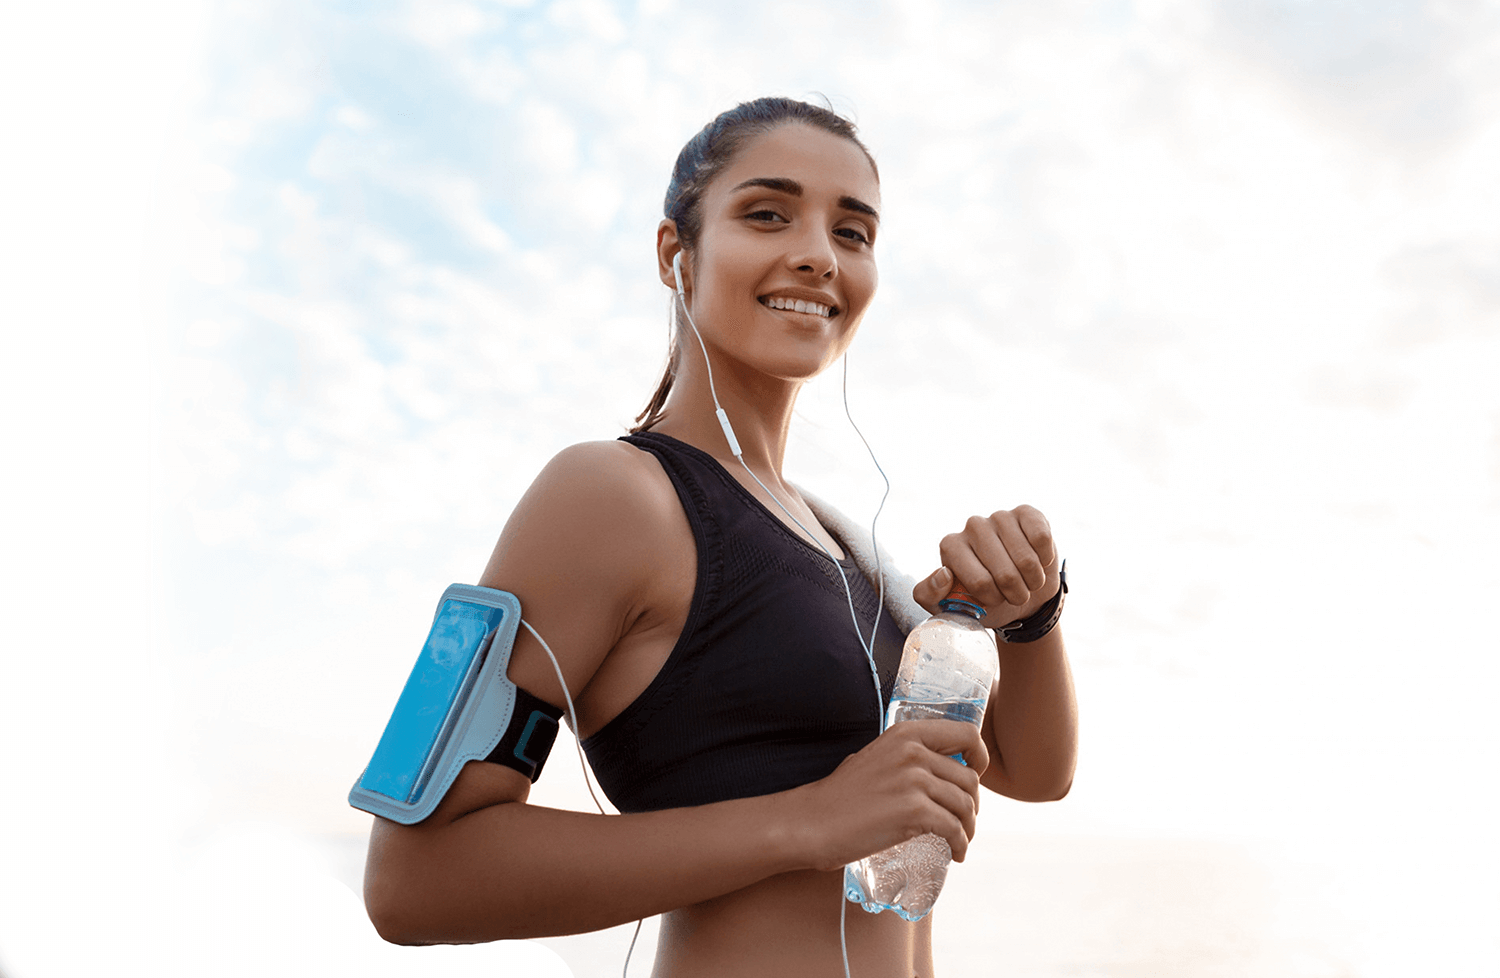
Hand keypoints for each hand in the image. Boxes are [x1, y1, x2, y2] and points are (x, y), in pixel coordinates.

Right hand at [786, 720, 987, 870]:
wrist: (812, 822)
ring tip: (959, 840)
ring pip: (966, 806)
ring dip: (969, 828)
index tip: (975, 775)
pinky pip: (955, 830)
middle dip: (972, 805)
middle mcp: (914, 751)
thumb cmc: (840, 796)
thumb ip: (905, 756)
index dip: (979, 757)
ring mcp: (914, 781)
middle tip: (962, 821)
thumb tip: (935, 767)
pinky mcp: (913, 812)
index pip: (967, 734)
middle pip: (970, 779)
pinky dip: (960, 845)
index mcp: (907, 733)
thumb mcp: (875, 757)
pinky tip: (954, 854)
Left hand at [913, 505, 1059, 624]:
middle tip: (1015, 594)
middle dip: (1015, 593)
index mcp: (950, 546)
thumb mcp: (951, 606)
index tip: (993, 599)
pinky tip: (1038, 560)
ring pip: (1026, 559)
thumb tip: (943, 574)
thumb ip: (930, 595)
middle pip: (1004, 573)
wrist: (1020, 591)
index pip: (979, 582)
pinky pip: (1041, 539)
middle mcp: (972, 526)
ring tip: (1027, 581)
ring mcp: (999, 517)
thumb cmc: (984, 600)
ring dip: (1033, 580)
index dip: (993, 598)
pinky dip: (1045, 559)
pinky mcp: (1026, 513)